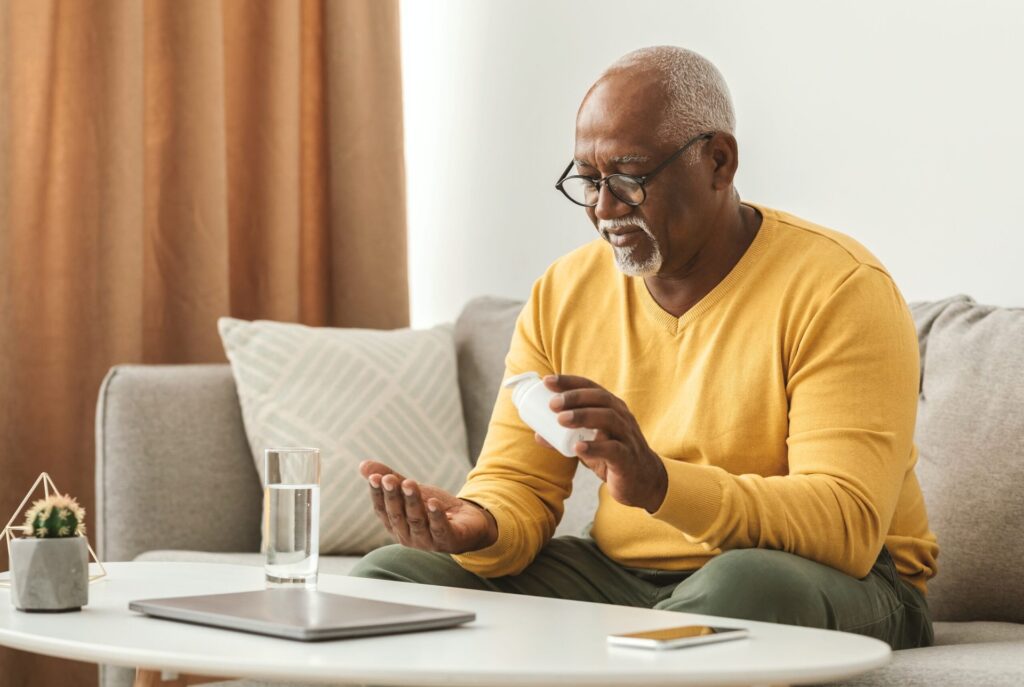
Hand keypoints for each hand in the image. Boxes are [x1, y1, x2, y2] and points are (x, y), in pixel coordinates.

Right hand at [358, 460, 497, 553]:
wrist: (469, 523)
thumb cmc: (434, 508)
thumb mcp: (412, 491)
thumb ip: (391, 479)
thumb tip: (363, 465)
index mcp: (395, 524)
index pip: (382, 509)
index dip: (377, 494)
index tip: (374, 477)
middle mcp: (408, 536)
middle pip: (398, 515)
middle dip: (393, 496)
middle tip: (389, 479)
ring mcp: (427, 541)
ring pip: (417, 521)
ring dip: (413, 502)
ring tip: (410, 484)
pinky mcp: (448, 540)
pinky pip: (440, 529)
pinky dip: (436, 516)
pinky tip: (433, 502)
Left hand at [539, 374, 667, 512]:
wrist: (644, 481)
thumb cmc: (614, 456)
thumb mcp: (589, 444)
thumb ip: (566, 438)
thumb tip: (538, 434)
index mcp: (612, 408)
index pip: (591, 388)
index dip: (570, 382)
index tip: (547, 381)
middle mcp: (622, 417)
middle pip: (600, 399)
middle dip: (575, 397)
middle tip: (552, 403)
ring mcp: (627, 437)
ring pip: (609, 419)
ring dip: (584, 416)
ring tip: (561, 419)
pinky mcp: (628, 459)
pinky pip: (613, 450)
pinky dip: (595, 447)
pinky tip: (578, 447)